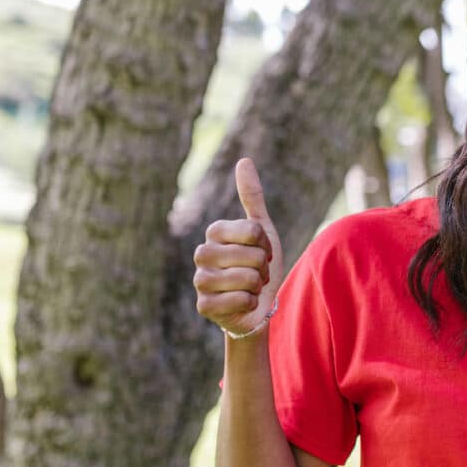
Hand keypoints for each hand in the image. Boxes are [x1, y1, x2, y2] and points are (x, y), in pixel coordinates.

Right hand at [193, 158, 284, 336]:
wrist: (257, 305)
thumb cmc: (258, 265)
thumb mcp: (261, 230)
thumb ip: (252, 197)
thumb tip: (244, 161)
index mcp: (214, 232)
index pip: (253, 231)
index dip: (265, 244)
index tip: (261, 251)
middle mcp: (202, 254)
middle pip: (252, 255)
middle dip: (263, 268)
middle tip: (256, 273)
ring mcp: (200, 280)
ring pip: (247, 278)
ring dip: (257, 286)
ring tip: (249, 287)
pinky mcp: (204, 305)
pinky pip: (241, 300)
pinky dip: (250, 303)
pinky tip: (243, 303)